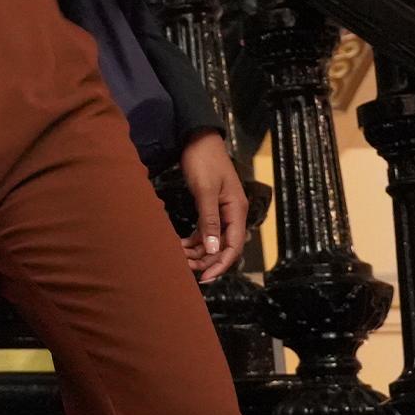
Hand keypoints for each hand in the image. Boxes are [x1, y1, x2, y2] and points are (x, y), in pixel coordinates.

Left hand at [179, 130, 248, 283]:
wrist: (197, 137)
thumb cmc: (203, 161)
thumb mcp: (205, 190)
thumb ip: (210, 220)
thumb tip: (214, 249)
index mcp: (236, 210)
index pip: (234, 246)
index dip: (221, 264)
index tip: (205, 277)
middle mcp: (232, 214)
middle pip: (223, 246)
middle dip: (206, 259)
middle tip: (185, 267)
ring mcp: (221, 211)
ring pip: (212, 240)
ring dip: (198, 251)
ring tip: (179, 257)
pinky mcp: (209, 207)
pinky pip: (205, 230)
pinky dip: (194, 239)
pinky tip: (180, 244)